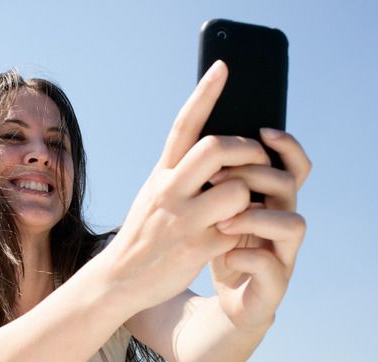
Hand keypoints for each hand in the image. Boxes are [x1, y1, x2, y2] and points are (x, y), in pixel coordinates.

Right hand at [102, 60, 276, 309]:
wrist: (120, 277)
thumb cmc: (146, 232)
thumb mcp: (154, 194)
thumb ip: (181, 173)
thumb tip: (219, 149)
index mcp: (162, 173)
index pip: (184, 125)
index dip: (204, 93)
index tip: (223, 67)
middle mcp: (169, 190)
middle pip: (217, 148)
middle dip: (248, 150)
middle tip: (256, 159)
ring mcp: (183, 219)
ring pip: (236, 189)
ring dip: (251, 194)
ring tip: (247, 204)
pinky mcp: (197, 248)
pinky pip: (238, 228)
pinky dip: (247, 228)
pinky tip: (239, 234)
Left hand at [208, 128, 310, 330]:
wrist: (223, 302)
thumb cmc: (218, 250)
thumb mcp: (212, 211)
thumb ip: (216, 183)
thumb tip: (202, 139)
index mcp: (270, 203)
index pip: (293, 166)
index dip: (287, 146)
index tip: (262, 129)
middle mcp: (282, 224)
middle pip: (288, 185)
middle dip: (256, 176)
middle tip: (217, 178)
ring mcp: (283, 255)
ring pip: (294, 224)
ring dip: (257, 216)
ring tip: (221, 221)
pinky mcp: (274, 286)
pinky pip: (272, 267)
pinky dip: (247, 258)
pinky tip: (225, 255)